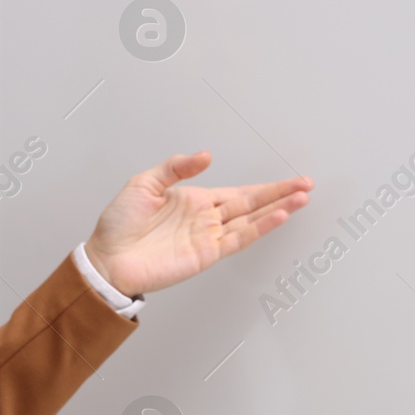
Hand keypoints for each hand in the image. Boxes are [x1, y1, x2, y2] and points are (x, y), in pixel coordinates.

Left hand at [83, 152, 312, 297]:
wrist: (107, 259)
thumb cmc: (119, 225)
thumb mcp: (144, 184)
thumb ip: (175, 168)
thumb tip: (205, 156)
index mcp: (194, 200)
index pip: (237, 192)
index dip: (264, 187)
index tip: (289, 180)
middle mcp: (205, 219)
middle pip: (251, 204)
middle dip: (280, 194)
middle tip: (306, 185)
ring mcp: (208, 237)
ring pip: (251, 220)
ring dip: (277, 209)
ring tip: (301, 198)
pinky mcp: (205, 254)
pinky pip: (238, 238)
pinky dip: (259, 228)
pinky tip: (276, 217)